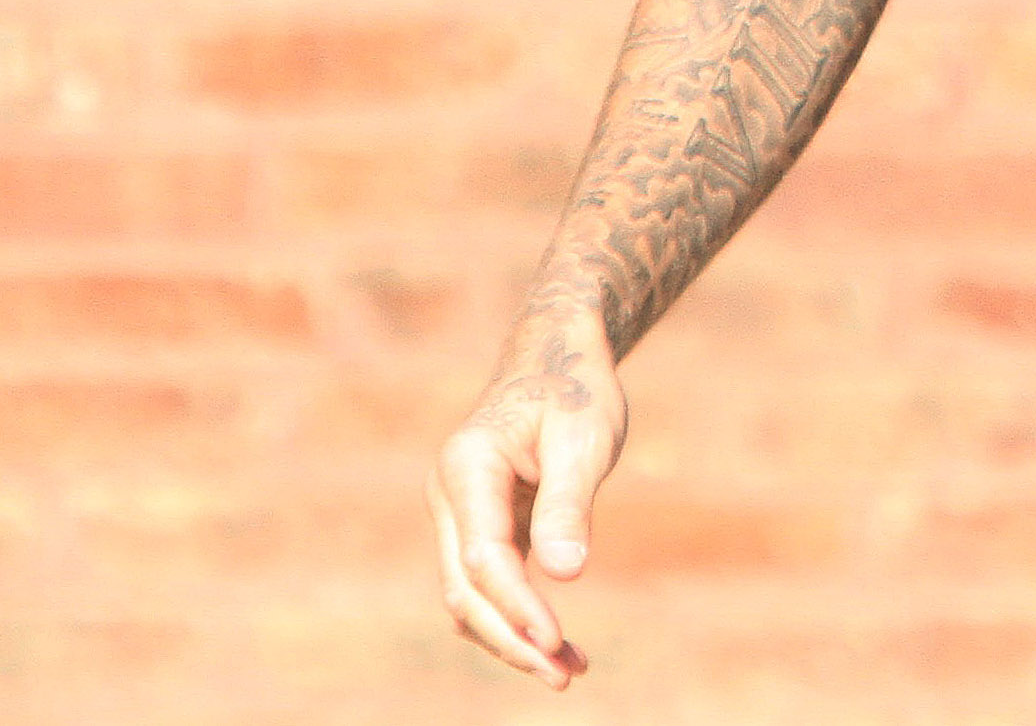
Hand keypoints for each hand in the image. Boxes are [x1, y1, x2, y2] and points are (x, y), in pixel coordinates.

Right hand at [429, 317, 628, 689]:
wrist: (558, 357)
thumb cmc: (574, 390)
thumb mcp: (584, 437)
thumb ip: (570, 502)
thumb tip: (566, 573)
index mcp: (468, 465)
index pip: (482, 555)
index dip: (516, 604)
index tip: (555, 640)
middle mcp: (450, 494)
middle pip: (464, 588)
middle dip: (511, 637)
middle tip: (563, 677)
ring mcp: (460, 513)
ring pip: (470, 595)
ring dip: (513, 637)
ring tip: (570, 672)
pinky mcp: (480, 526)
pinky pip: (489, 584)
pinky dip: (516, 616)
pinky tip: (559, 645)